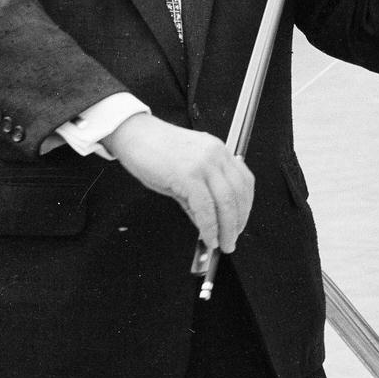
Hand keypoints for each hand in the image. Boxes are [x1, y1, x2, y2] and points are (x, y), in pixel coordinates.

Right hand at [103, 114, 254, 254]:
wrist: (133, 133)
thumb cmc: (154, 150)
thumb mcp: (185, 171)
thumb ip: (199, 195)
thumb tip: (208, 222)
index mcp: (218, 151)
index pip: (244, 181)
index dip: (246, 206)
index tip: (240, 223)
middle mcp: (216, 155)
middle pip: (239, 193)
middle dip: (238, 222)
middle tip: (232, 240)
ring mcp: (203, 164)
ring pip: (226, 202)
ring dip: (227, 228)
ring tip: (223, 244)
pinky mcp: (188, 175)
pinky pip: (205, 207)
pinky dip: (209, 226)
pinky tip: (208, 237)